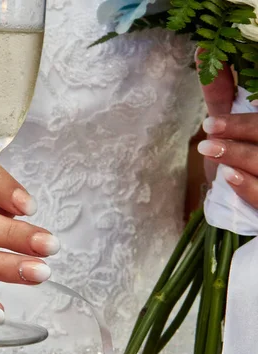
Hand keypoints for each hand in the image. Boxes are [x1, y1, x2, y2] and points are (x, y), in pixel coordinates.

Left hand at [196, 51, 257, 207]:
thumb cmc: (237, 156)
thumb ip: (220, 91)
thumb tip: (201, 51)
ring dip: (238, 155)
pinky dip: (249, 187)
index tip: (214, 120)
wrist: (242, 205)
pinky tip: (228, 177)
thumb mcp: (227, 123)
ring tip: (209, 150)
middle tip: (209, 131)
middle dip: (242, 130)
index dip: (242, 121)